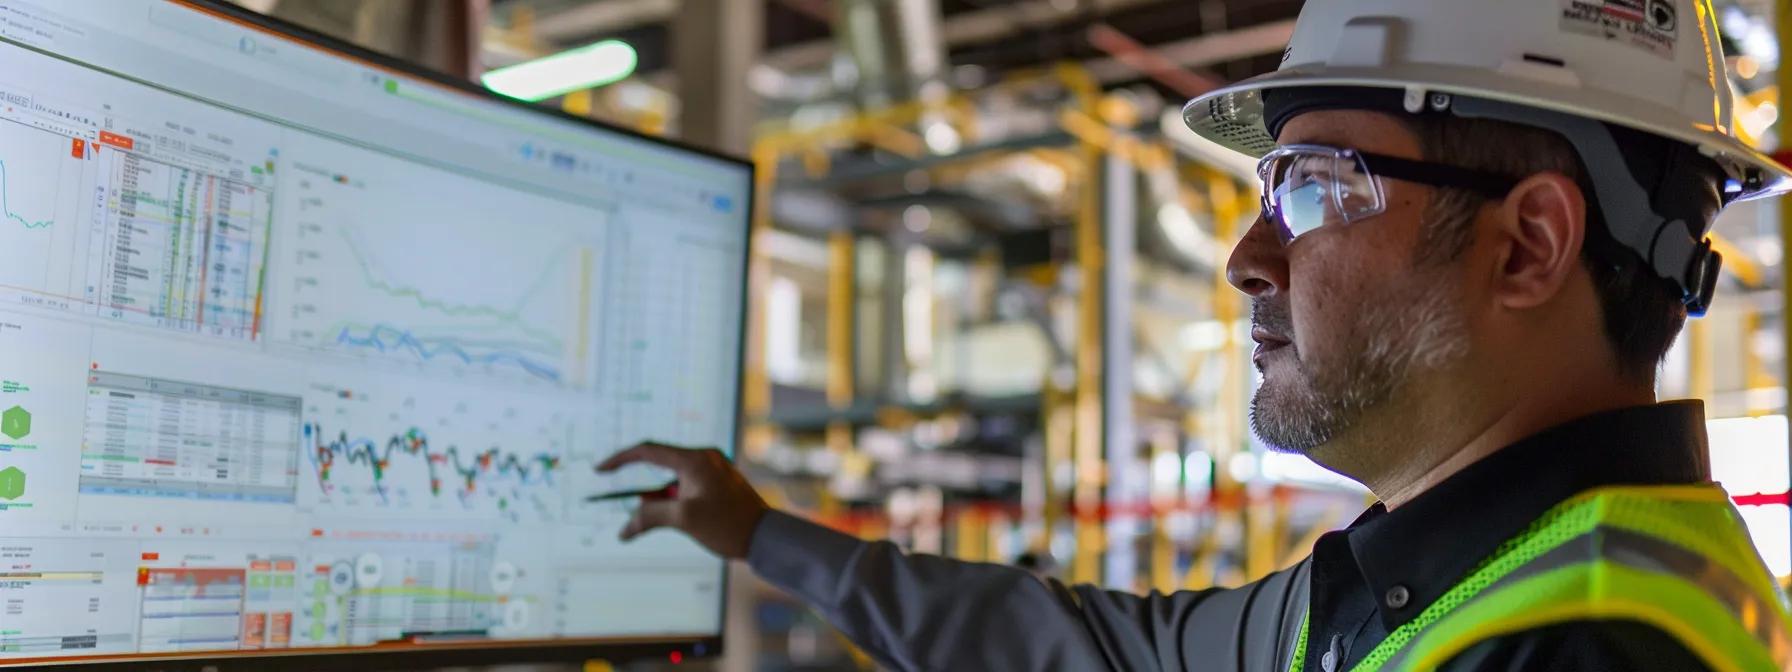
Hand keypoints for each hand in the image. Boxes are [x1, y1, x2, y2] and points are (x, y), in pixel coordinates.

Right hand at [596, 442, 769, 558]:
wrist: (766, 537)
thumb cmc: (728, 524)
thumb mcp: (684, 519)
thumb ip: (650, 517)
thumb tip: (625, 528)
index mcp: (694, 459)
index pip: (648, 450)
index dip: (620, 459)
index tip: (600, 470)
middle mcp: (703, 458)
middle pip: (660, 467)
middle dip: (646, 493)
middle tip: (639, 515)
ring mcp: (712, 469)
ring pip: (673, 481)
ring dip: (662, 502)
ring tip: (670, 523)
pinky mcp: (717, 483)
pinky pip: (686, 487)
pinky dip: (674, 502)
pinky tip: (679, 520)